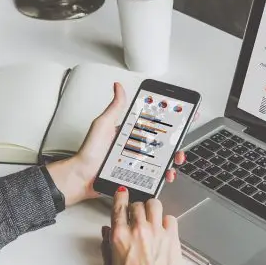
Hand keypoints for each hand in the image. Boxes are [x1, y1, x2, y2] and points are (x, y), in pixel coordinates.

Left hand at [47, 82, 186, 206]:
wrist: (81, 177)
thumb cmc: (89, 152)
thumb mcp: (103, 125)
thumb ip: (114, 107)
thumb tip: (118, 87)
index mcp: (130, 132)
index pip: (154, 121)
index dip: (170, 118)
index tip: (184, 113)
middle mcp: (136, 146)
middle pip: (163, 141)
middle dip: (177, 140)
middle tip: (180, 139)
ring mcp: (138, 161)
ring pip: (163, 159)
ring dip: (174, 158)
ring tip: (175, 159)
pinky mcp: (138, 176)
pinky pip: (155, 175)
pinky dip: (164, 175)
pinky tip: (166, 174)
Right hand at [100, 187, 186, 264]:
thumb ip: (106, 248)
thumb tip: (106, 233)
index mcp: (120, 237)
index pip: (119, 207)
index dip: (120, 196)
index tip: (121, 193)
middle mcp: (138, 230)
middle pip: (137, 204)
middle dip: (135, 208)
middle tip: (136, 215)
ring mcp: (157, 232)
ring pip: (154, 205)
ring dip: (151, 208)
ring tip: (151, 216)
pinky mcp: (172, 237)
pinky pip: (170, 218)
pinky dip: (166, 221)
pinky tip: (163, 229)